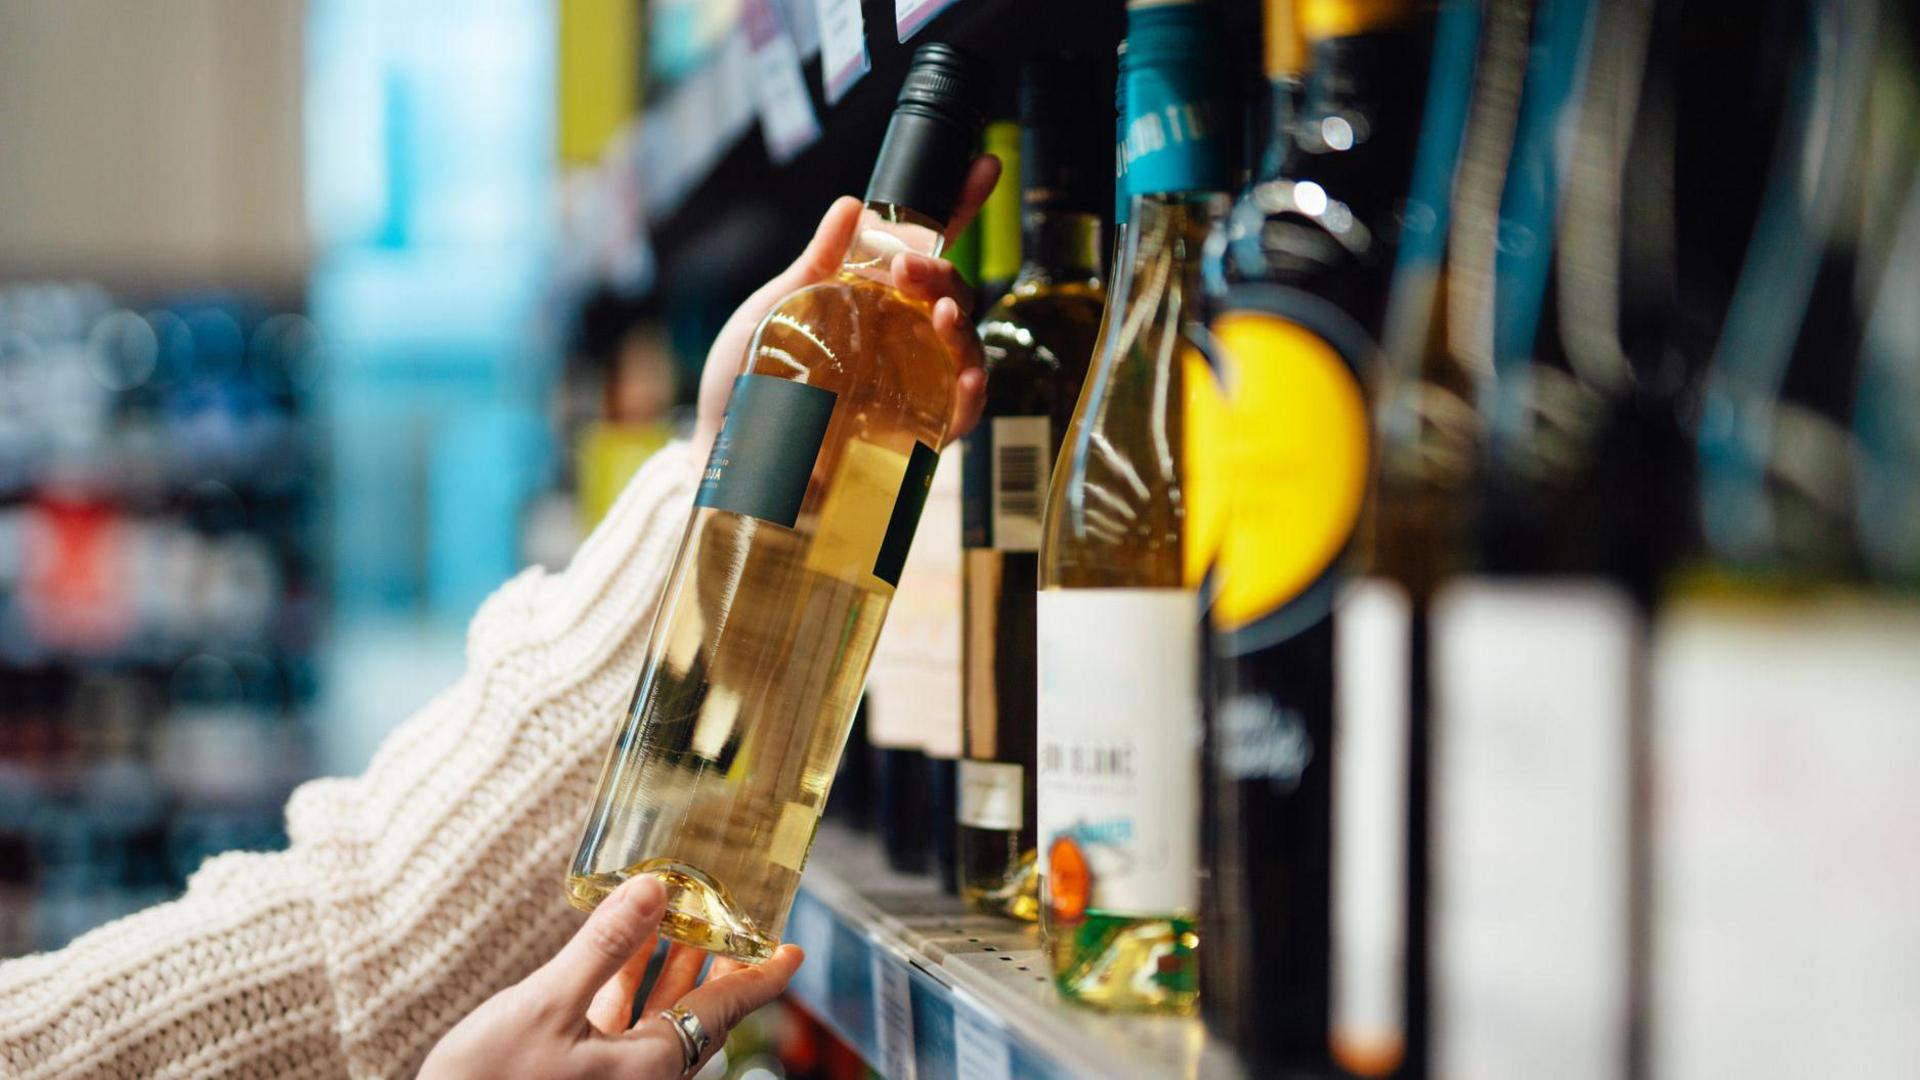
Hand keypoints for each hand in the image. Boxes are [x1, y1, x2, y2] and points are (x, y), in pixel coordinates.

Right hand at [419, 876, 802, 1079]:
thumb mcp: (546, 1007)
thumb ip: (602, 946)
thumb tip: (654, 886)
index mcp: (653, 1065)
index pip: (726, 1009)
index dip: (761, 975)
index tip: (794, 951)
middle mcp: (643, 1079)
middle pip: (696, 1010)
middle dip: (714, 959)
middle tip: (733, 913)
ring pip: (656, 1018)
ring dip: (665, 967)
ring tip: (676, 914)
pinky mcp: (578, 1079)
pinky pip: (620, 1030)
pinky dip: (624, 988)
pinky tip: (612, 955)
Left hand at [690, 154, 1003, 462]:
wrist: (726, 459)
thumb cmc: (746, 384)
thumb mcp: (773, 309)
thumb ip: (815, 263)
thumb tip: (854, 204)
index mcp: (869, 300)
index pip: (924, 249)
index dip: (956, 207)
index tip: (983, 165)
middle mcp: (899, 338)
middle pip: (946, 293)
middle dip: (941, 272)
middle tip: (909, 268)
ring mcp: (910, 384)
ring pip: (963, 346)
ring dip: (961, 324)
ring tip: (939, 311)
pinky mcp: (913, 434)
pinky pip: (960, 412)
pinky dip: (972, 392)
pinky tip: (967, 377)